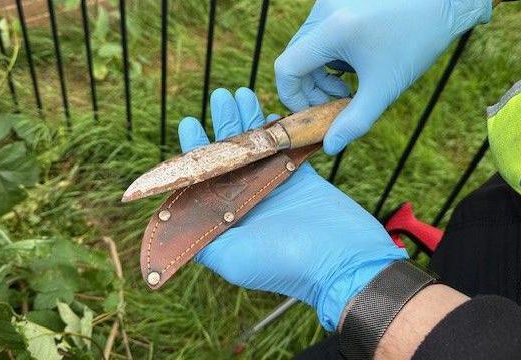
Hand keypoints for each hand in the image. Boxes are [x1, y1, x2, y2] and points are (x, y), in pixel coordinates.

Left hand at [177, 88, 407, 330]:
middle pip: (229, 158)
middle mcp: (248, 201)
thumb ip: (203, 241)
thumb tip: (176, 226)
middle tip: (219, 96)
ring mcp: (275, 188)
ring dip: (248, 120)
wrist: (344, 261)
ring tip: (238, 93)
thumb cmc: (285, 263)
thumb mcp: (232, 259)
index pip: (204, 182)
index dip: (195, 153)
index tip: (190, 123)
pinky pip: (286, 148)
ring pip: (256, 148)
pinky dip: (279, 130)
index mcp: (228, 219)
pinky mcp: (301, 178)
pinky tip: (271, 110)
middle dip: (222, 125)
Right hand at [275, 0, 491, 153]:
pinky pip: (318, 34)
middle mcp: (325, 11)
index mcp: (333, 30)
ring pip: (305, 47)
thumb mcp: (385, 88)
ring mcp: (329, 2)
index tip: (315, 111)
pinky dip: (327, 55)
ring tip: (348, 85)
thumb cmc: (417, 43)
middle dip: (310, 87)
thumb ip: (355, 121)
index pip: (286, 67)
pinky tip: (353, 64)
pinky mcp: (337, 0)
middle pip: (294, 58)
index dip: (292, 96)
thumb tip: (330, 147)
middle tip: (337, 101)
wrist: (443, 4)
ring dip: (319, 73)